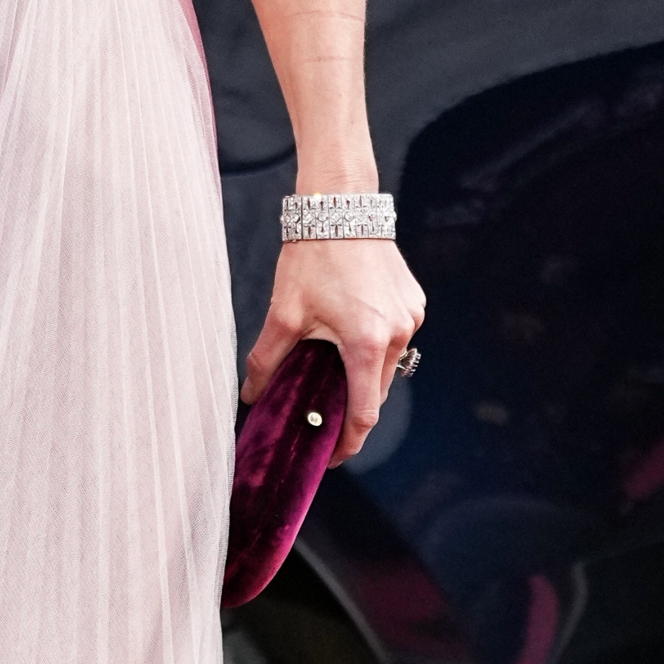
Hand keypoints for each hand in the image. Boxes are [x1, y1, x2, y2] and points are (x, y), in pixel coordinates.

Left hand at [241, 238, 423, 463]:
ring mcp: (410, 318)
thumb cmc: (312, 258)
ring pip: (387, 366)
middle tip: (321, 411)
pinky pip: (395, 340)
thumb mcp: (283, 312)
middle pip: (376, 392)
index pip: (364, 413)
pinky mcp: (413, 304)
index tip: (332, 455)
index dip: (348, 441)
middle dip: (351, 407)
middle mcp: (396, 334)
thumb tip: (250, 397)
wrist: (342, 208)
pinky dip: (374, 348)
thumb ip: (266, 361)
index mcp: (365, 343)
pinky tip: (349, 335)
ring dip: (362, 375)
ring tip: (331, 371)